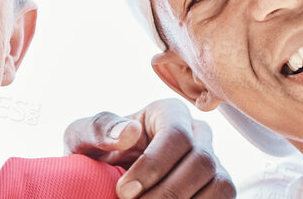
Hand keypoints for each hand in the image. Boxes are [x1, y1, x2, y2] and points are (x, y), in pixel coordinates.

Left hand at [65, 99, 234, 198]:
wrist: (108, 177)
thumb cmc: (98, 152)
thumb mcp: (83, 136)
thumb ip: (99, 128)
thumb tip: (129, 132)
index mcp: (168, 112)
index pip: (175, 136)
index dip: (153, 167)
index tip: (124, 191)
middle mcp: (198, 133)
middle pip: (201, 162)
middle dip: (167, 192)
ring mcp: (214, 161)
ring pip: (219, 184)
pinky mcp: (219, 187)